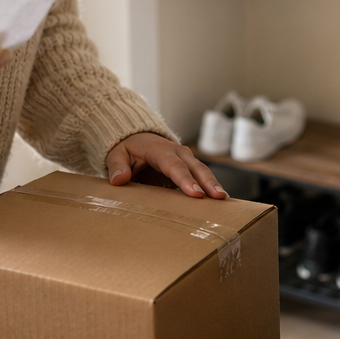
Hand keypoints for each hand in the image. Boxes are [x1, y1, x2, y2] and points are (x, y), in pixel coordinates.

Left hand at [106, 132, 227, 199]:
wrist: (137, 138)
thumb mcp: (116, 154)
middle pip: (195, 167)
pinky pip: (201, 177)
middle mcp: (177, 152)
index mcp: (160, 150)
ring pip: (202, 171)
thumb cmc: (127, 149)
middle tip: (218, 197)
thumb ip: (117, 166)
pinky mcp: (188, 168)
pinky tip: (219, 201)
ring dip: (213, 184)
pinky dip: (210, 187)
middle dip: (208, 182)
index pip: (174, 165)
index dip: (185, 179)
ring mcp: (185, 159)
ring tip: (223, 199)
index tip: (195, 194)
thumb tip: (120, 179)